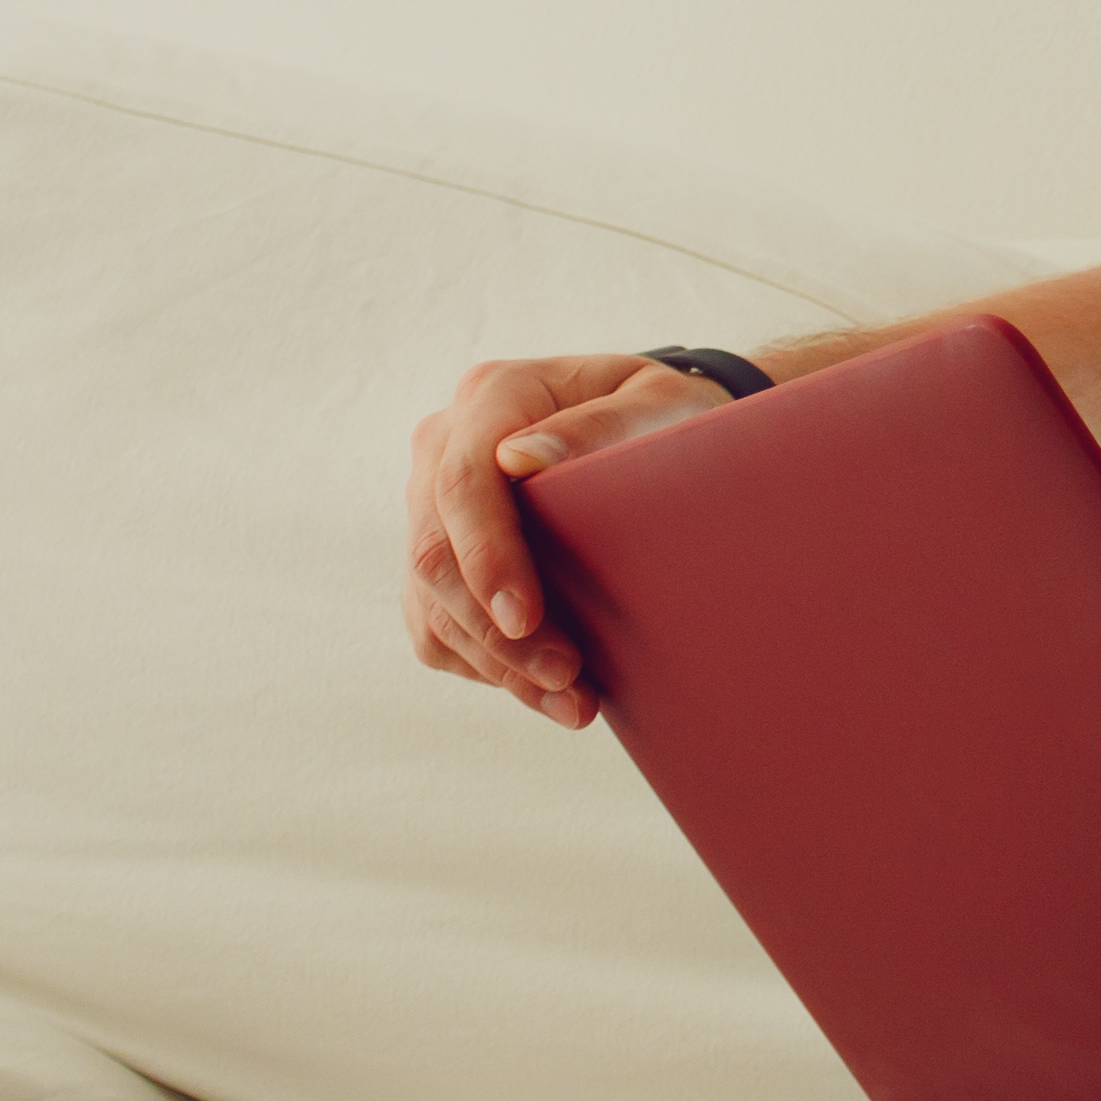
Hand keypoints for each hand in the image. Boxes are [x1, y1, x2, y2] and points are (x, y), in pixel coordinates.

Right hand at [401, 354, 733, 726]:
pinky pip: (436, 624)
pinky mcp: (441, 553)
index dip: (487, 556)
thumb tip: (518, 457)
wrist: (658, 428)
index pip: (463, 483)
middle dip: (497, 631)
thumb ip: (601, 423)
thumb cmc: (668, 411)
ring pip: (433, 600)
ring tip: (573, 704)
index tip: (525, 618)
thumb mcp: (660, 403)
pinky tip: (544, 692)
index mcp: (491, 395)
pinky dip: (485, 667)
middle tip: (568, 678)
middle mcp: (444, 445)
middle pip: (436, 553)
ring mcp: (432, 502)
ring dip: (497, 664)